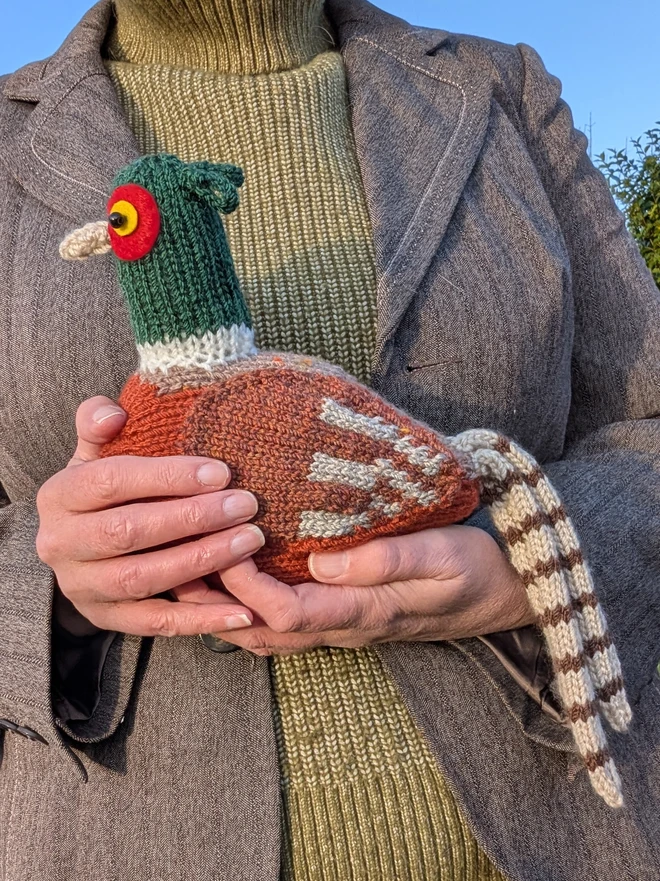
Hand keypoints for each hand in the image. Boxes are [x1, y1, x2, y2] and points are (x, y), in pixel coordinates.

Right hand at [36, 396, 263, 636]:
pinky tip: (242, 610)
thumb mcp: (95, 453)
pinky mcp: (107, 618)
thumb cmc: (103, 490)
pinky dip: (200, 619)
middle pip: (129, 532)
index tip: (220, 472)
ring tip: (250, 541)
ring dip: (202, 561)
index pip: (111, 482)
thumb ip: (100, 425)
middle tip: (246, 505)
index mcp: (60, 495)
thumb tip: (114, 413)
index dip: (167, 477)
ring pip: (144, 578)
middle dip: (193, 518)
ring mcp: (83, 587)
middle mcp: (62, 544)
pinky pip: (156, 623)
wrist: (76, 546)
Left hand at [175, 525, 535, 654]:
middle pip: (263, 632)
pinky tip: (235, 582)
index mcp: (363, 612)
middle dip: (216, 606)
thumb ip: (385, 559)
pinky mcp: (344, 615)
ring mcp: (343, 626)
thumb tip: (321, 562)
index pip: (286, 612)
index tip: (226, 543)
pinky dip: (250, 607)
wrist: (501, 595)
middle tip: (179, 569)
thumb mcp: (441, 556)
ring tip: (191, 576)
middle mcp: (344, 627)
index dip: (247, 585)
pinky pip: (285, 623)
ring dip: (226, 610)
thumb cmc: (473, 570)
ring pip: (268, 634)